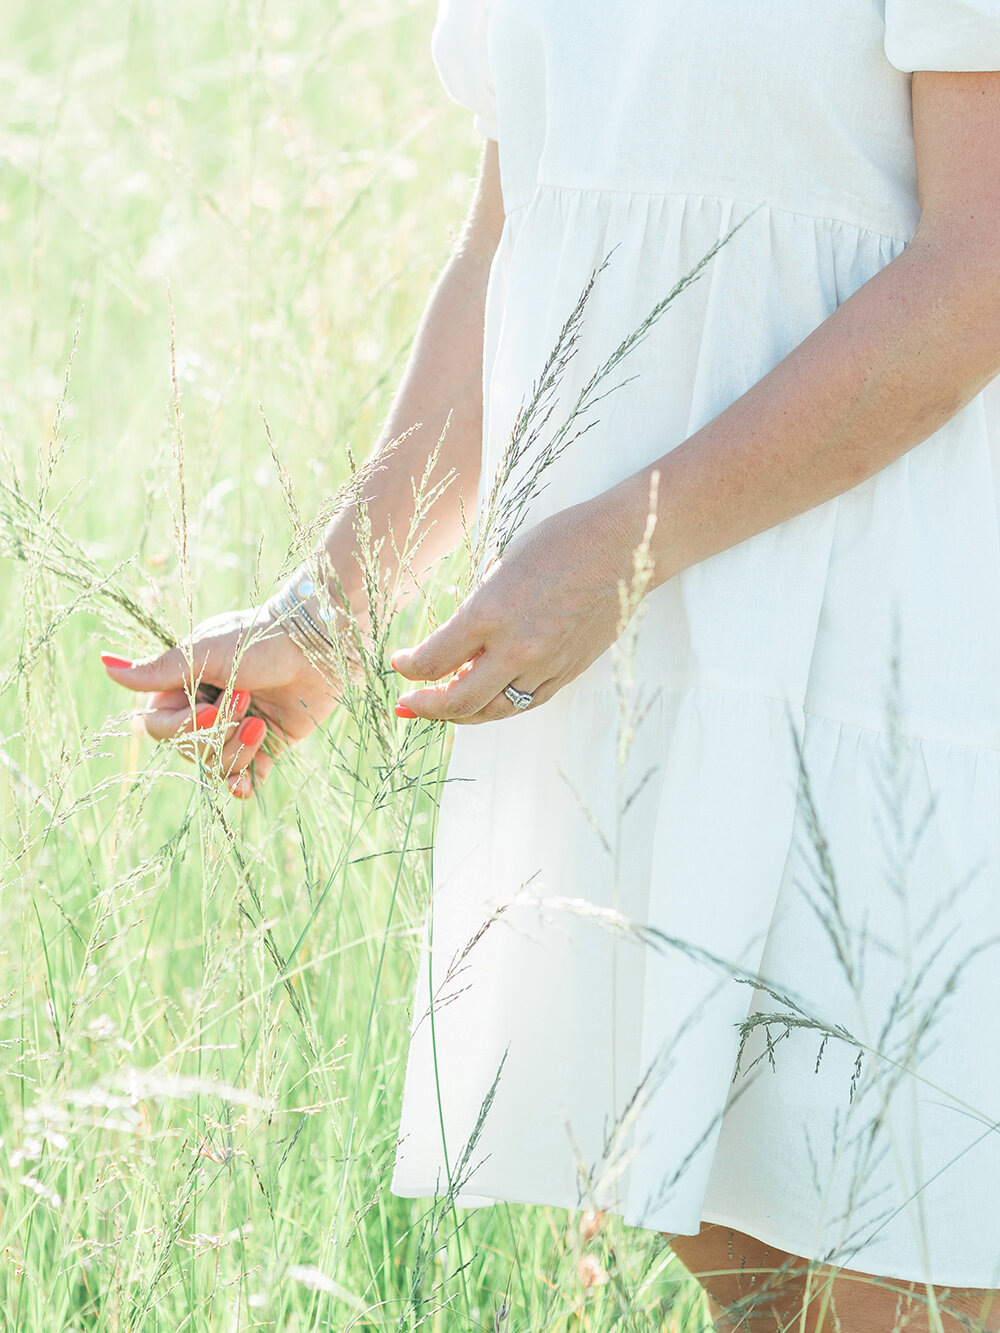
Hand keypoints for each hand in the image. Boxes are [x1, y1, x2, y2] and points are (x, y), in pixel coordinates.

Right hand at [100, 601, 343, 796]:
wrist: (319, 643)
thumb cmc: (259, 638)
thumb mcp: (203, 652)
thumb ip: (157, 670)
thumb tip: (104, 665)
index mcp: (184, 685)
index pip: (158, 727)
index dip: (182, 726)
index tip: (211, 707)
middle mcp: (207, 708)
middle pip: (189, 750)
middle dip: (217, 733)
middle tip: (248, 699)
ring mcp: (238, 728)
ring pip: (217, 765)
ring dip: (238, 751)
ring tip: (262, 723)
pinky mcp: (268, 744)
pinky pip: (246, 778)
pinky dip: (243, 784)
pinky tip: (247, 785)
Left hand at [391, 499, 634, 723]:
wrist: (623, 548)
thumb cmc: (560, 542)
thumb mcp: (501, 567)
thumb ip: (478, 609)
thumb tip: (457, 642)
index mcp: (490, 612)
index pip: (433, 660)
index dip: (408, 668)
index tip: (400, 663)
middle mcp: (516, 647)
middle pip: (459, 701)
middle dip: (426, 707)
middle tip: (410, 704)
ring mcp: (545, 664)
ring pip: (495, 710)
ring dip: (463, 714)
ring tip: (445, 707)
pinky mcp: (568, 671)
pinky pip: (527, 702)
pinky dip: (501, 705)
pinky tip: (486, 700)